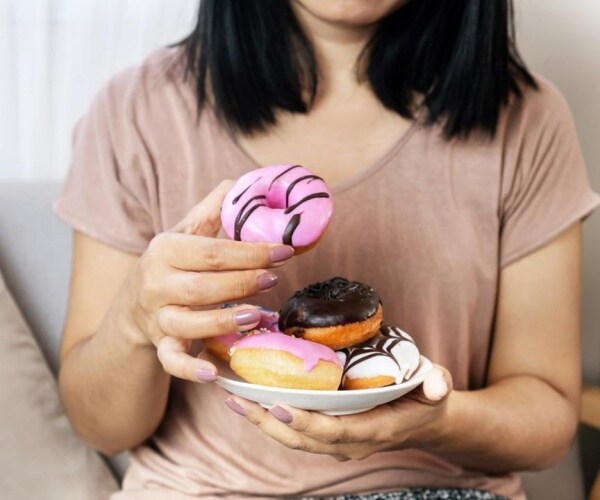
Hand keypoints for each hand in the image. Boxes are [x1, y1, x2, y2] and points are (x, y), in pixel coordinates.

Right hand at [118, 180, 294, 381]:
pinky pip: (171, 360)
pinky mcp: (160, 344)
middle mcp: (156, 283)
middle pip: (204, 286)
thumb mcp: (184, 234)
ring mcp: (157, 317)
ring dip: (225, 321)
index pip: (212, 252)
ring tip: (257, 316)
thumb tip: (240, 183)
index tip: (284, 251)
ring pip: (190, 321)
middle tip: (274, 279)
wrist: (133, 304)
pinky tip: (212, 375)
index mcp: (164, 250)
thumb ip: (211, 212)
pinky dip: (189, 369)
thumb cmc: (170, 265)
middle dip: (243, 283)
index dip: (250, 252)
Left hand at [224, 365, 452, 460]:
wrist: (423, 419)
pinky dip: (270, 417)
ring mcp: (338, 440)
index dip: (307, 424)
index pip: (335, 433)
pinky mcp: (329, 432)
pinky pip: (295, 429)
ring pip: (293, 438)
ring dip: (262, 420)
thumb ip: (438, 383)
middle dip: (269, 422)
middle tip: (239, 400)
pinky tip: (250, 398)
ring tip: (234, 398)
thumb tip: (438, 384)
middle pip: (303, 440)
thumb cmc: (426, 398)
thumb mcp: (437, 387)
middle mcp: (351, 442)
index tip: (280, 408)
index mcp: (374, 430)